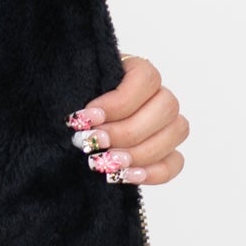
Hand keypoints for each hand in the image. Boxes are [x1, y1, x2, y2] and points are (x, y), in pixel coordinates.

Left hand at [64, 54, 187, 187]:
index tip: (88, 117)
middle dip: (126, 131)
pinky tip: (125, 175)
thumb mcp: (71, 85)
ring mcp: (166, 123)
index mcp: (136, 69)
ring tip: (105, 162)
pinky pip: (174, 162)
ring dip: (139, 152)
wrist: (73, 120)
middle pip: (166, 108)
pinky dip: (153, 172)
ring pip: (174, 133)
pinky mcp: (167, 150)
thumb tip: (78, 117)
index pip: (147, 78)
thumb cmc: (71, 96)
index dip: (119, 101)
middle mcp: (157, 94)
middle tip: (92, 142)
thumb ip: (78, 90)